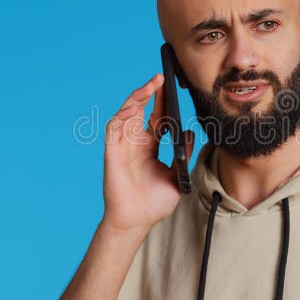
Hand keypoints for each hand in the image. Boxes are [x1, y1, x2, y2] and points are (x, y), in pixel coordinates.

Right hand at [101, 73, 194, 232]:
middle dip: (149, 92)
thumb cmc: (155, 202)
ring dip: (136, 98)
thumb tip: (187, 132)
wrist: (138, 221)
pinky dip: (122, 116)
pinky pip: (114, 128)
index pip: (156, 116)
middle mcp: (135, 142)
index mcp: (150, 146)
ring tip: (150, 86)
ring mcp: (123, 146)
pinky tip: (135, 109)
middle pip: (140, 109)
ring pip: (126, 113)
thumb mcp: (177, 174)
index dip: (161, 100)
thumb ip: (182, 153)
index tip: (170, 85)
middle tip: (160, 78)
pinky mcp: (112, 152)